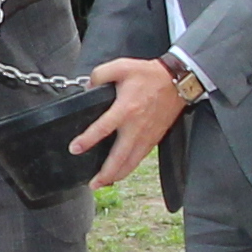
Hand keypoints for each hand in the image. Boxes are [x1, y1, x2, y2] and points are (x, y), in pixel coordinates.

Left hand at [78, 53, 187, 183]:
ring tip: (103, 183)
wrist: (177, 81)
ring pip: (131, 163)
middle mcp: (136, 127)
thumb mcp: (121, 66)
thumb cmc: (149, 74)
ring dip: (116, 176)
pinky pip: (139, 159)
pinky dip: (129, 168)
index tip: (75, 148)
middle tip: (92, 184)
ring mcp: (146, 136)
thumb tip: (88, 88)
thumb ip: (99, 75)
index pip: (103, 128)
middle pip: (119, 157)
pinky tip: (121, 172)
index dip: (87, 140)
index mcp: (125, 109)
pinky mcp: (154, 139)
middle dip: (105, 173)